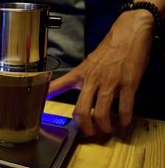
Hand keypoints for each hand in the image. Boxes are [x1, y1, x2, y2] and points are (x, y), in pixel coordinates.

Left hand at [48, 10, 154, 135]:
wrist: (128, 34)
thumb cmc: (109, 48)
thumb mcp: (89, 63)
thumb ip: (83, 78)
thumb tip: (81, 92)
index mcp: (81, 74)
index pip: (59, 85)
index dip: (48, 97)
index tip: (39, 108)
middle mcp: (93, 80)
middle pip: (81, 110)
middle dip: (84, 126)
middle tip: (89, 133)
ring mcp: (110, 83)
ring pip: (101, 112)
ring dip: (103, 127)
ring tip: (106, 130)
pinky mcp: (128, 84)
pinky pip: (125, 107)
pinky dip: (123, 119)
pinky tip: (123, 123)